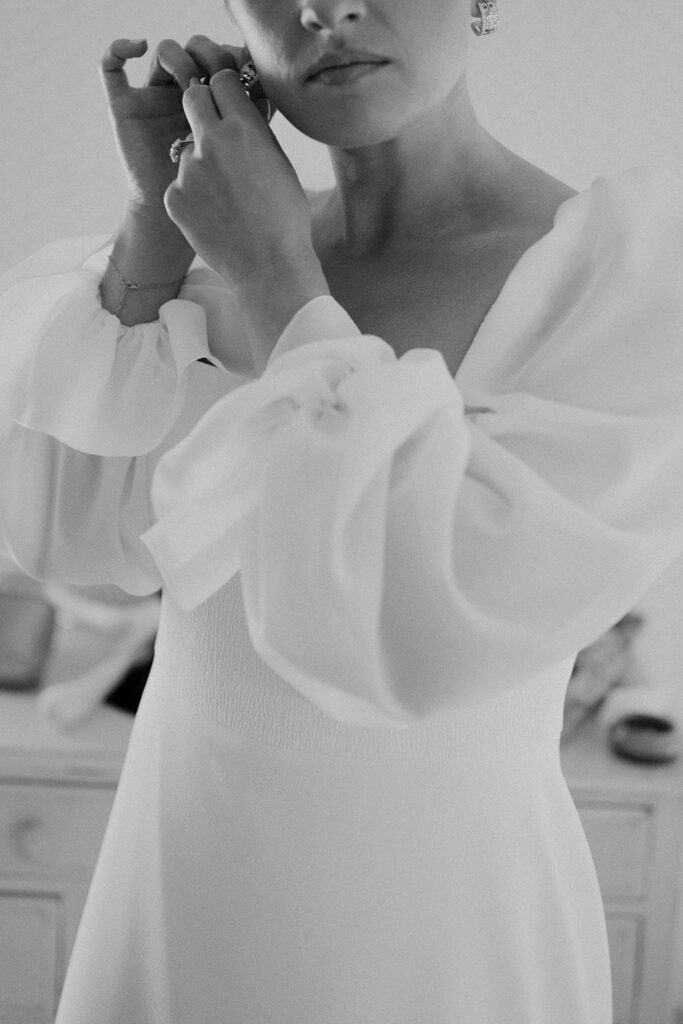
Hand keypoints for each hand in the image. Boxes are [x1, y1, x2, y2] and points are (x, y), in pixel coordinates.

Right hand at [99, 35, 261, 210]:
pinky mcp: (123, 108)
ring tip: (188, 77)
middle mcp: (184, 97)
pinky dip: (120, 49)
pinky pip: (111, 68)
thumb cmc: (219, 208)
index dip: (234, 61)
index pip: (225, 63)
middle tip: (218, 74)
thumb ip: (256, 132)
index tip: (245, 73)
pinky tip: (140, 48)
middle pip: (198, 52)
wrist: (176, 231)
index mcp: (215, 107)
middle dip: (210, 55)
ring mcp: (154, 100)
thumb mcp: (241, 166)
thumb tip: (267, 98)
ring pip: (166, 52)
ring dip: (180, 57)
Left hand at [164, 70, 327, 304]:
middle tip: (214, 131)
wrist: (269, 268)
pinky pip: (180, 184)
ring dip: (200, 162)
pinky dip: (193, 195)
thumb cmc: (285, 219)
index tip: (229, 102)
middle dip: (202, 107)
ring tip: (225, 196)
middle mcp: (211, 141)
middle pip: (193, 98)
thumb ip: (255, 133)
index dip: (226, 90)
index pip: (222, 80)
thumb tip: (241, 109)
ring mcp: (188, 170)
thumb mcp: (280, 164)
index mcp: (244, 128)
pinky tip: (214, 216)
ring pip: (186, 148)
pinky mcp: (173, 196)